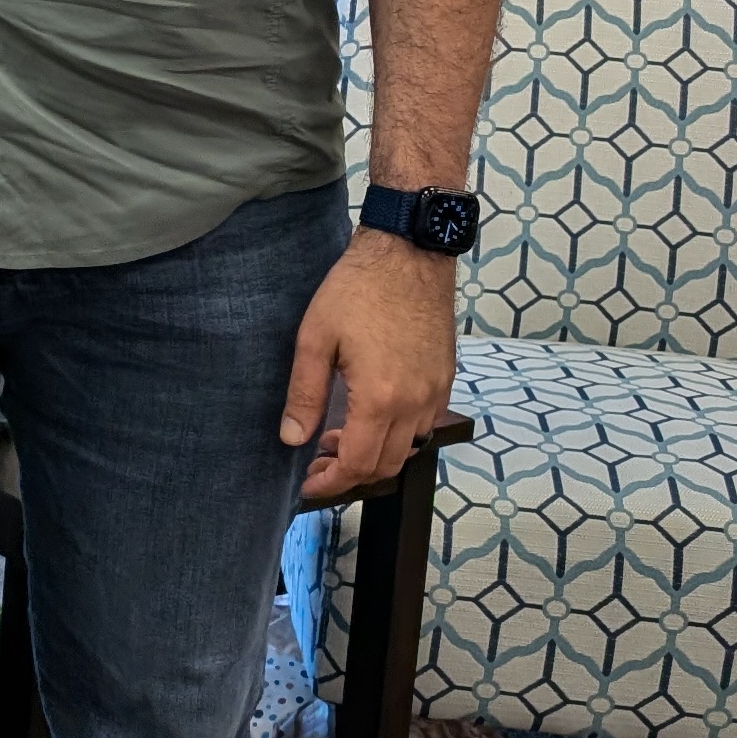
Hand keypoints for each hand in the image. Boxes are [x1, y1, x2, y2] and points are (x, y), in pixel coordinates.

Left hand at [278, 231, 456, 505]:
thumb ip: (304, 395)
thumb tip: (292, 439)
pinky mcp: (444, 378)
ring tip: (337, 436)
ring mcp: (434, 392)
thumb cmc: (357, 289)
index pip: (356, 464)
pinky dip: (396, 435)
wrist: (409, 253)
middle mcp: (414, 404)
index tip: (307, 484)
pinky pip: (423, 425)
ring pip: (407, 449)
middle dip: (348, 473)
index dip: (329, 482)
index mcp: (380, 399)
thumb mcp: (315, 339)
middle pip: (385, 465)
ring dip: (373, 455)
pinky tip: (370, 415)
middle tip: (316, 460)